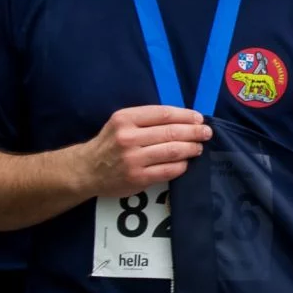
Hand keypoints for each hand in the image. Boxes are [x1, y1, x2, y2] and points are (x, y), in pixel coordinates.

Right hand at [81, 105, 212, 197]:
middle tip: (206, 133)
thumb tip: (183, 118)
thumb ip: (146, 119)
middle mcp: (128, 138)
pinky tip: (186, 162)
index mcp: (125, 119)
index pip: (164, 114)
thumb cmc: (110, 143)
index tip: (199, 118)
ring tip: (199, 147)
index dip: (186, 116)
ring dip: (191, 148)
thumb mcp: (121, 122)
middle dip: (194, 132)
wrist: (86, 170)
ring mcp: (133, 159)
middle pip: (171, 132)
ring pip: (172, 151)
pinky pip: (168, 170)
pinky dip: (182, 165)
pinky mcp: (137, 178)